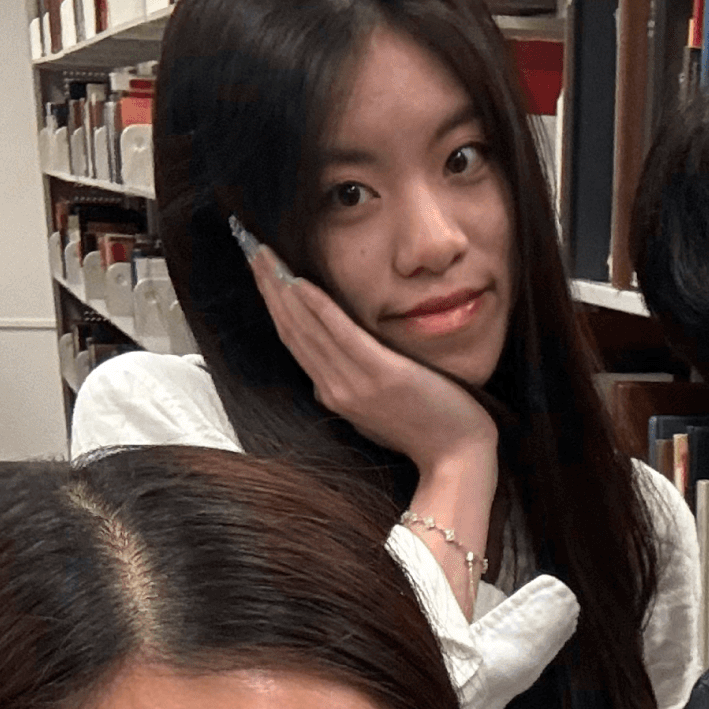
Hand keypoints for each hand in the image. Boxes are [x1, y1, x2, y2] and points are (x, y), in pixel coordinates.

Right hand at [236, 227, 498, 481]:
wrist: (456, 459)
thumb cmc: (424, 432)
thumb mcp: (376, 411)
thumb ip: (351, 389)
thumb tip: (330, 375)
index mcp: (333, 394)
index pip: (294, 341)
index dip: (273, 304)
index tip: (261, 272)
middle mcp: (335, 388)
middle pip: (292, 329)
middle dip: (269, 287)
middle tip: (251, 250)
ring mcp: (355, 383)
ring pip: (306, 328)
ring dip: (282, 288)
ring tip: (265, 255)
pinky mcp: (381, 375)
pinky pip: (342, 335)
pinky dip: (317, 308)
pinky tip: (299, 282)